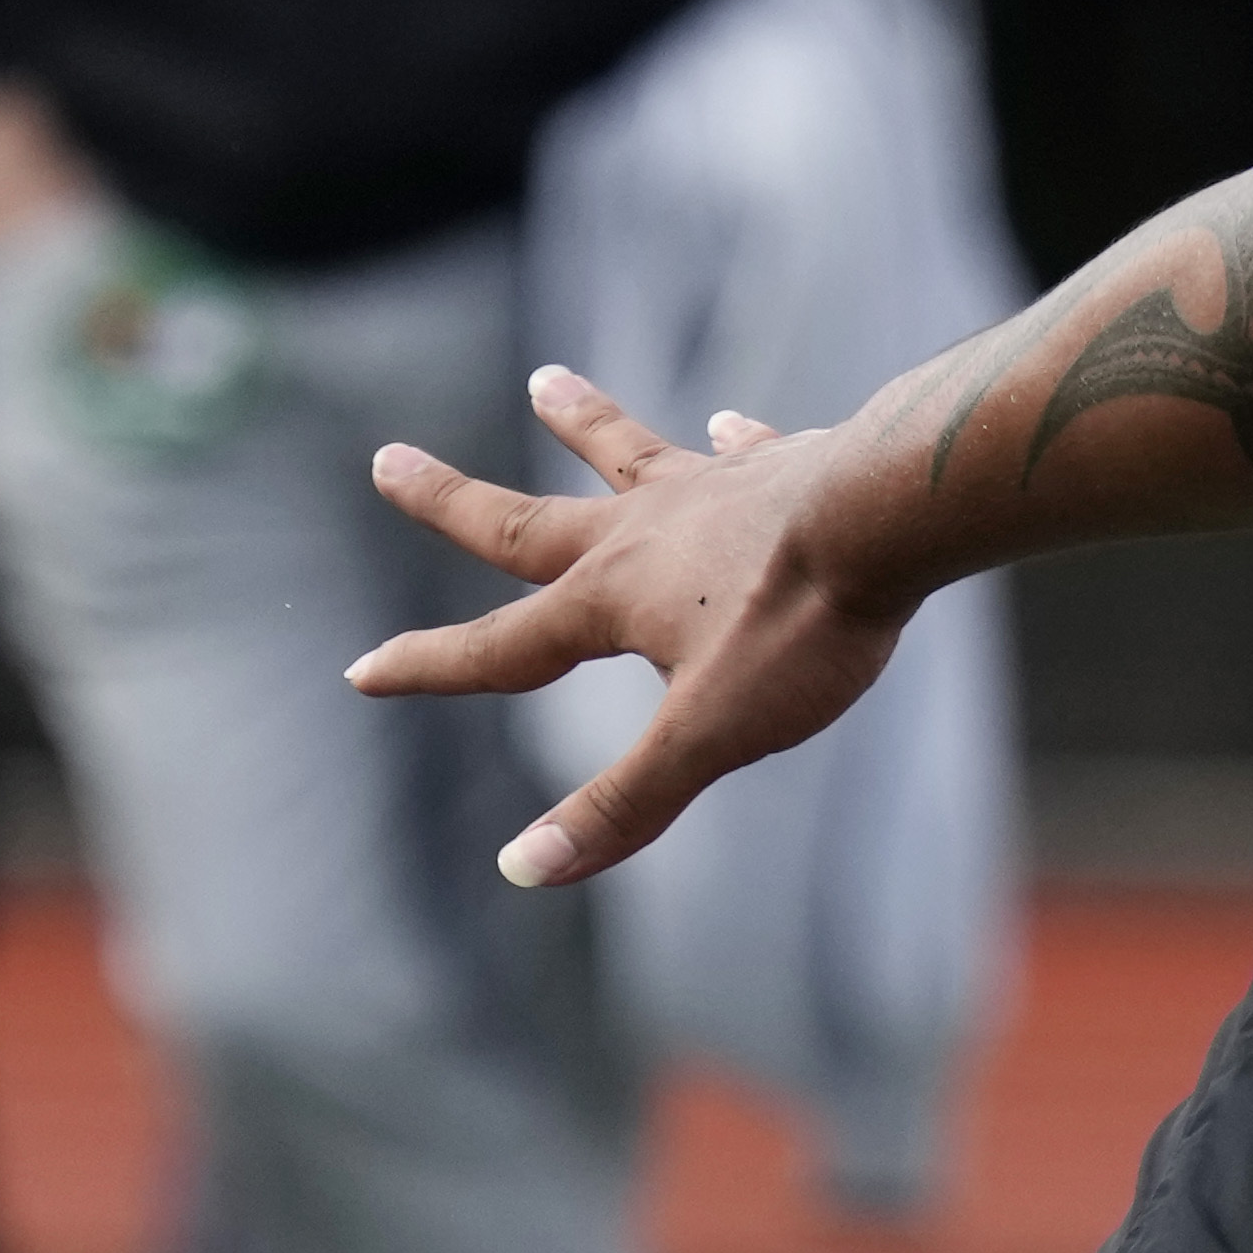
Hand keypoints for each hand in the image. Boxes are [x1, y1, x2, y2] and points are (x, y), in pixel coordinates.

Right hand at [349, 367, 920, 887]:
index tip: (361, 669)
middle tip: (386, 459)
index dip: (430, 669)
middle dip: (450, 502)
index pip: (499, 648)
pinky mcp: (781, 470)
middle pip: (526, 519)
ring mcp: (709, 491)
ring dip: (581, 423)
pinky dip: (730, 443)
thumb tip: (524, 869)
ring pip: (627, 454)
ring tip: (545, 383)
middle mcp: (642, 530)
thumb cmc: (801, 627)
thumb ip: (624, 802)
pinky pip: (741, 453)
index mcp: (609, 599)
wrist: (891, 517)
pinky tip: (731, 428)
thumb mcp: (710, 735)